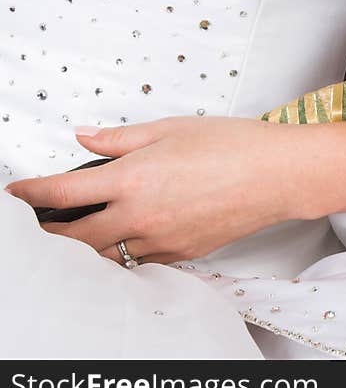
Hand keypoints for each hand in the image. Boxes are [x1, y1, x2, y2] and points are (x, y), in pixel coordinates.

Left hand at [4, 117, 305, 265]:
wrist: (278, 175)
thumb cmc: (233, 145)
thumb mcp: (171, 128)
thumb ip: (121, 138)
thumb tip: (85, 137)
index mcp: (132, 179)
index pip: (63, 193)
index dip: (30, 193)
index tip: (16, 191)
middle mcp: (140, 216)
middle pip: (74, 240)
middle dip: (50, 233)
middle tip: (42, 224)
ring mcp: (162, 240)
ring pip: (108, 254)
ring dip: (91, 244)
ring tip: (87, 229)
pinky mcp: (184, 253)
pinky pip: (143, 258)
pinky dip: (129, 249)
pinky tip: (135, 233)